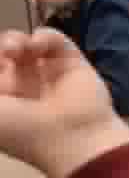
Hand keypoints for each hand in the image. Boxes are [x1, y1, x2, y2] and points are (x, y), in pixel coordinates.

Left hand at [0, 29, 128, 177]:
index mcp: (7, 101)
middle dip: (2, 49)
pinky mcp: (72, 63)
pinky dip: (43, 37)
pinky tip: (37, 46)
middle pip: (7, 53)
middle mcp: (26, 86)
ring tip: (15, 49)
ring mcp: (50, 73)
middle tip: (5, 55)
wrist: (72, 140)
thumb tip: (2, 63)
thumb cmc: (24, 131)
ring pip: (27, 43)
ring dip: (16, 40)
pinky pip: (54, 39)